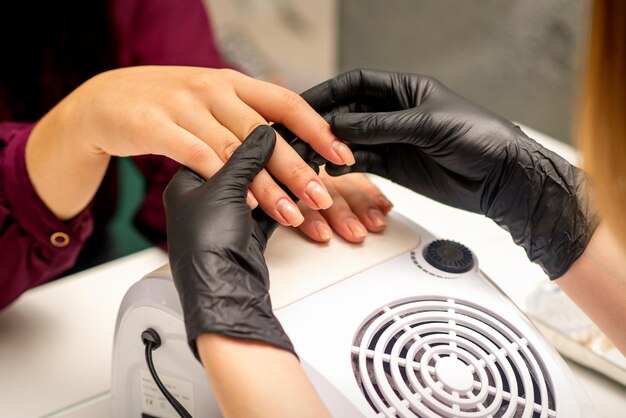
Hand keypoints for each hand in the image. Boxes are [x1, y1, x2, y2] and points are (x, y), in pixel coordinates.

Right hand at [28, 66, 353, 222]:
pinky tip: (242, 206)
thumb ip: (246, 122)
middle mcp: (212, 90)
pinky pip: (197, 157)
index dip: (316, 128)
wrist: (104, 100)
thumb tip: (287, 146)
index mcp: (231, 83)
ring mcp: (183, 106)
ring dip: (266, 186)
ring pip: (235, 151)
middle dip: (298, 168)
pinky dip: (223, 182)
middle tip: (322, 196)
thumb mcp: (211, 105)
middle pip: (264, 133)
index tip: (342, 154)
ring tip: (292, 213)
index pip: (284, 103)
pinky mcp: (156, 126)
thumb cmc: (165, 107)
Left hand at [163, 125, 292, 356]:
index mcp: (187, 181)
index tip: (271, 121)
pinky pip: (270, 209)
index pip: (218, 144)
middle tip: (293, 141)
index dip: (245, 131)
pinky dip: (286, 200)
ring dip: (282, 180)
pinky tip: (301, 189)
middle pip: (242, 166)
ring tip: (302, 164)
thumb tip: (264, 131)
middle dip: (270, 157)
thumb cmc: (207, 245)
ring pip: (260, 188)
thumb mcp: (225, 189)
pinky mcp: (247, 233)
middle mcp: (205, 198)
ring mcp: (227, 216)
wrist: (222, 290)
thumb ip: (245, 157)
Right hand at [301, 69, 597, 278]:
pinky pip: (364, 163)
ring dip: (330, 148)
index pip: (356, 85)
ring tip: (309, 156)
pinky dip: (346, 166)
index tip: (302, 104)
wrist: (502, 178)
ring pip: (351, 141)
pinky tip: (332, 169)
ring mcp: (394, 141)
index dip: (327, 93)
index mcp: (405, 90)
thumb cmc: (479, 137)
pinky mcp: (396, 167)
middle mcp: (395, 113)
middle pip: (348, 114)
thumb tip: (338, 127)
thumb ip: (381, 126)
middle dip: (323, 124)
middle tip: (297, 136)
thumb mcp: (427, 125)